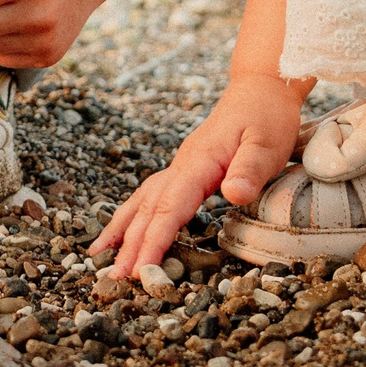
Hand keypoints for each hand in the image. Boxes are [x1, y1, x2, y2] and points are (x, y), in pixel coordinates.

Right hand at [89, 73, 300, 276]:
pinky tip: (127, 227)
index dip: (153, 240)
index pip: (169, 208)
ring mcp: (180, 167)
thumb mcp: (267, 143)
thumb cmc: (266, 116)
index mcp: (197, 163)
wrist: (260, 88)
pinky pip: (152, 195)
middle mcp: (181, 166)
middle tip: (113, 278)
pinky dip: (135, 214)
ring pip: (143, 200)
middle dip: (129, 245)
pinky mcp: (186, 169)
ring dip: (122, 229)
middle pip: (148, 208)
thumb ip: (250, 169)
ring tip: (99, 254)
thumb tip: (233, 195)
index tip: (140, 269)